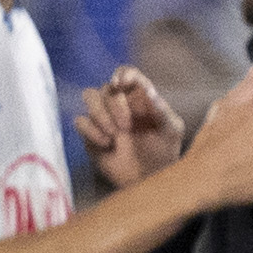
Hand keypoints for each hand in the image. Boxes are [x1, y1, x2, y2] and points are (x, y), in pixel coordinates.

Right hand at [74, 66, 183, 189]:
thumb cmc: (163, 152)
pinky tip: (106, 145)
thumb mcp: (172, 130)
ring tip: (115, 135)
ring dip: (100, 115)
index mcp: (140, 95)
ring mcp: (102, 118)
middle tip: (126, 126)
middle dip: (114, 106)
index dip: (121, 74)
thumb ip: (161, 110)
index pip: (126, 73)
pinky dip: (91, 131)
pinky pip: (80, 122)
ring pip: (89, 98)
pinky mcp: (90, 135)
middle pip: (105, 87)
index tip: (120, 84)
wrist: (148, 179)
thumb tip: (147, 90)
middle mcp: (119, 102)